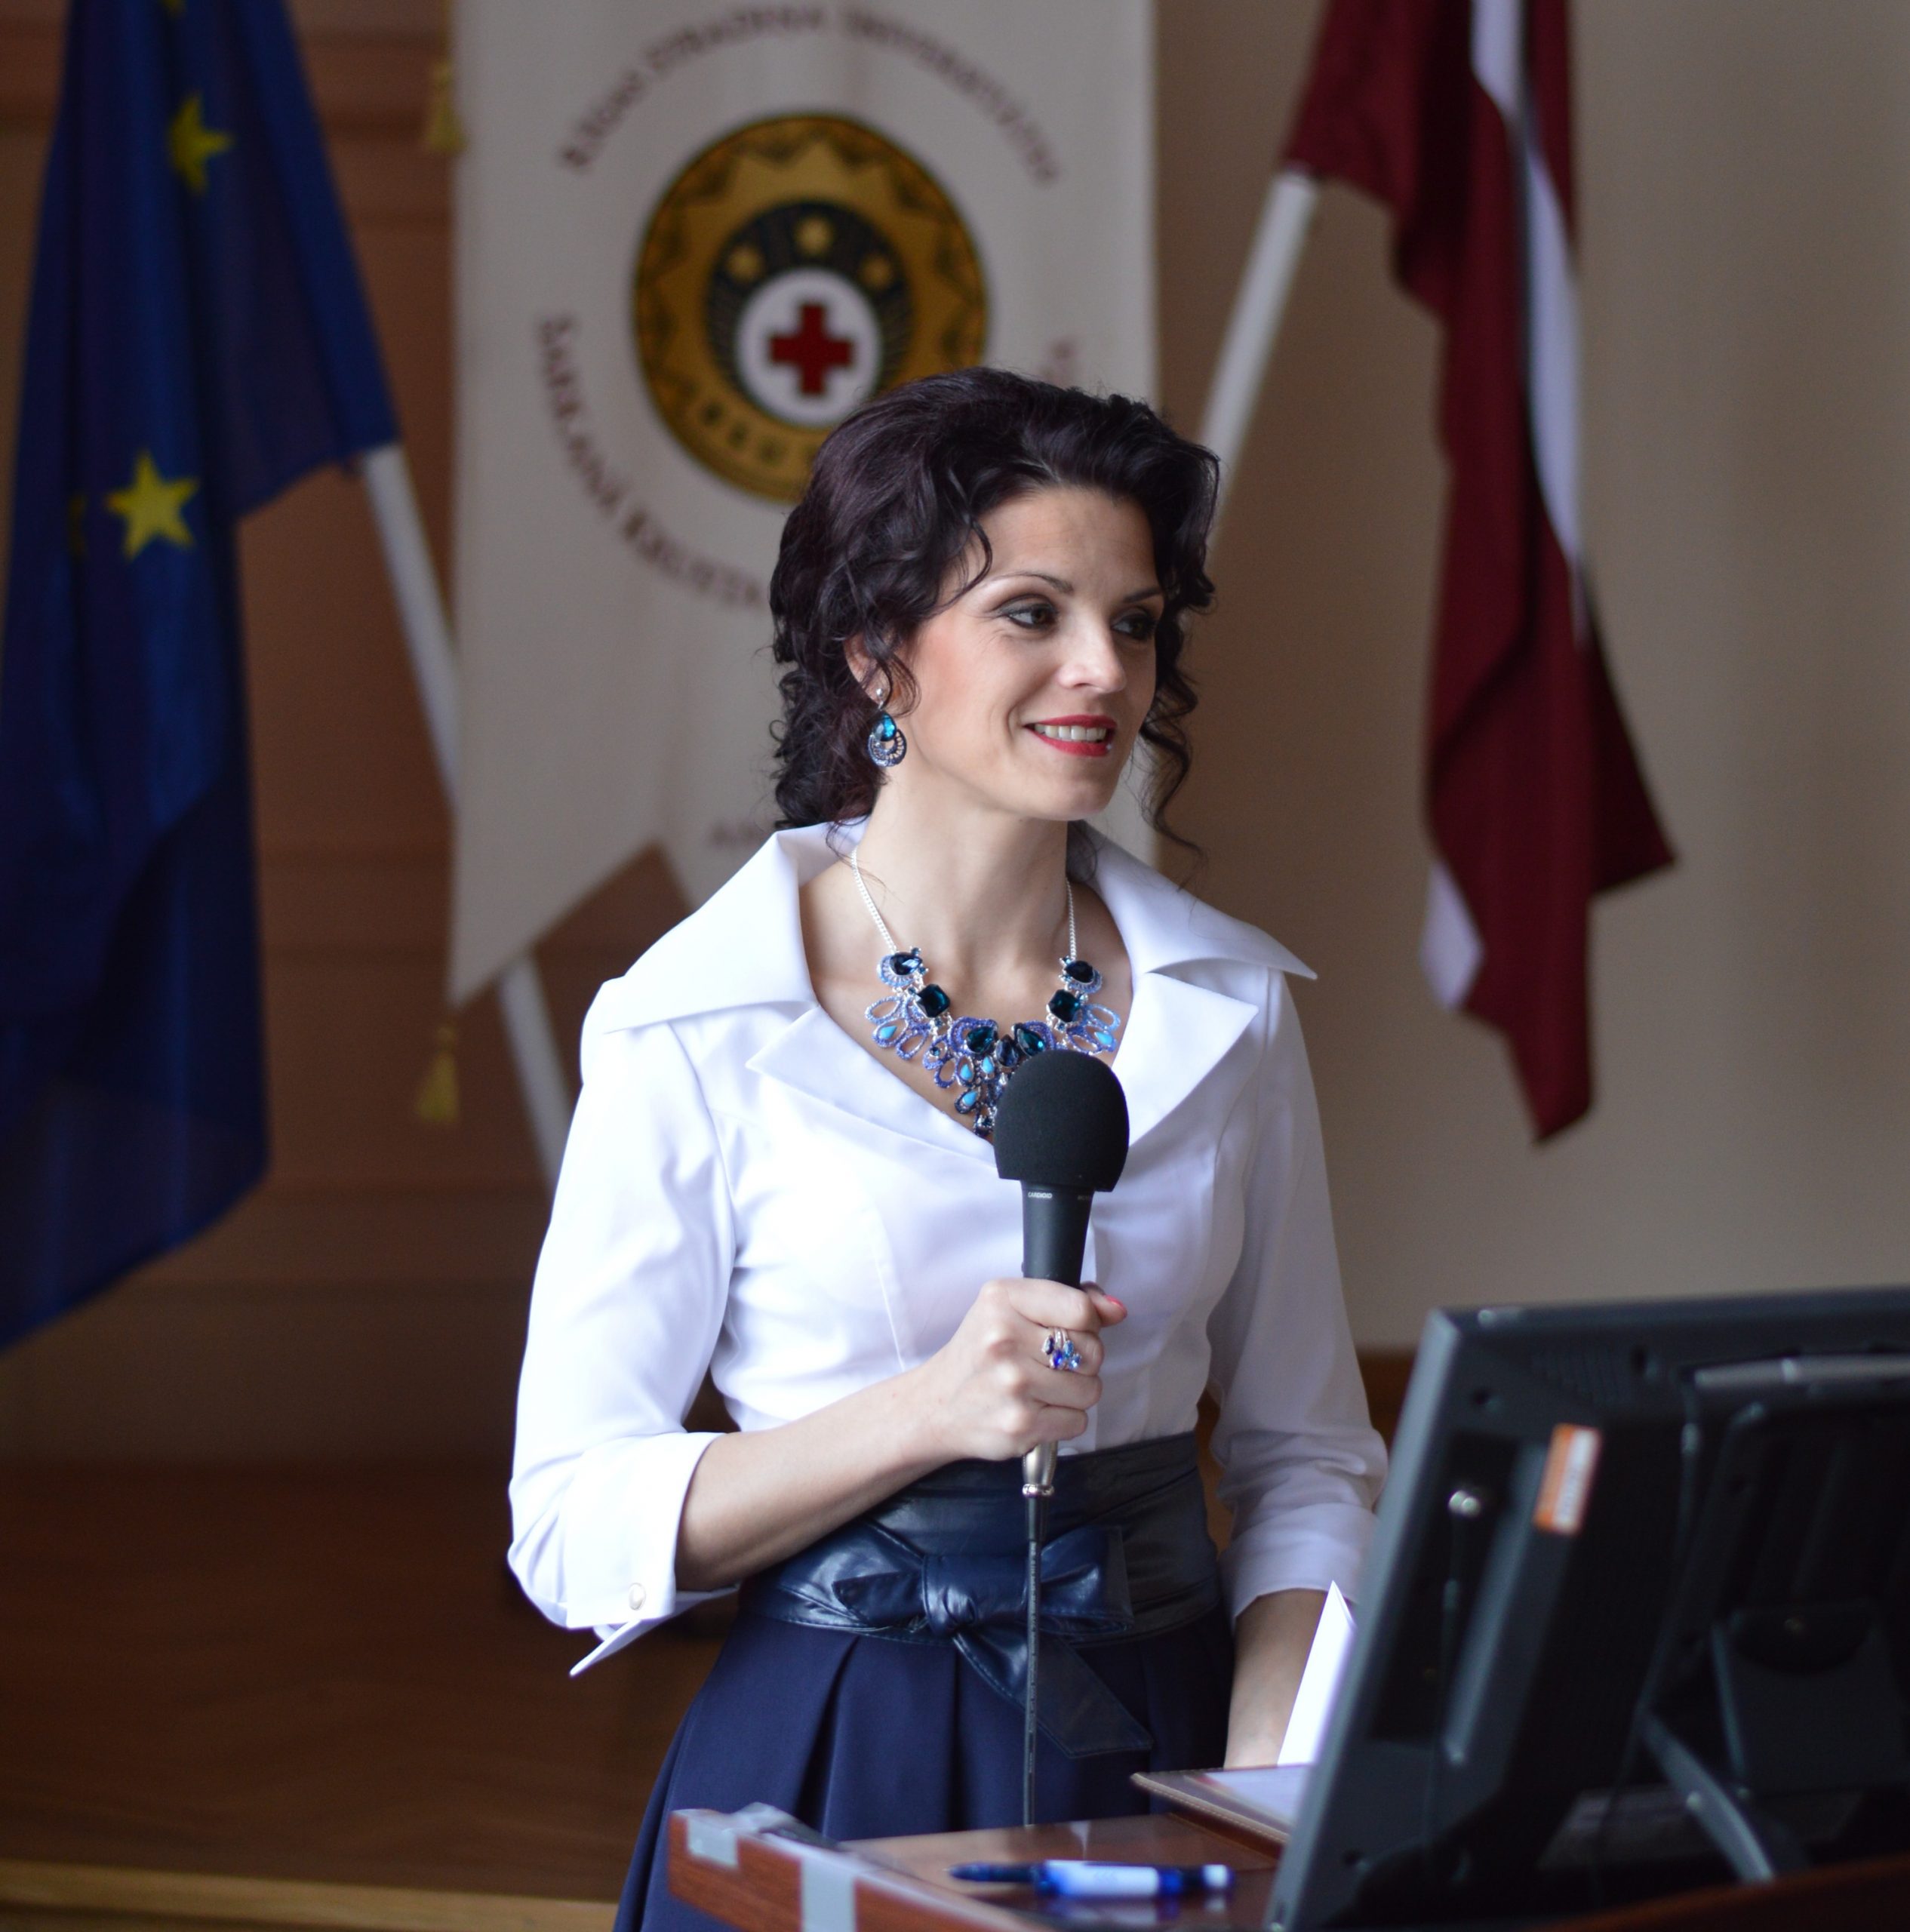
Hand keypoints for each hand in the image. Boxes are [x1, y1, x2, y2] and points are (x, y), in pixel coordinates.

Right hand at [909, 1278, 1126, 1464]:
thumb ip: (1068, 1300)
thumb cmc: (980, 1353)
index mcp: (1002, 1300)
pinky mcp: (1020, 1425)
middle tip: (1048, 1362)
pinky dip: (1064, 1419)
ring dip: (1074, 1392)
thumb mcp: (1011, 1308)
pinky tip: (1036, 1409)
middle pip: (1092, 1351)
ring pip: (1091, 1389)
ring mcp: (1012, 1385)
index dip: (1088, 1322)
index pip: (1082, 1309)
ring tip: (1041, 1387)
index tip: (1071, 1329)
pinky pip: (1078, 1421)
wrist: (937, 1405)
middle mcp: (1003, 1339)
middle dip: (1081, 1359)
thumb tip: (1116, 1310)